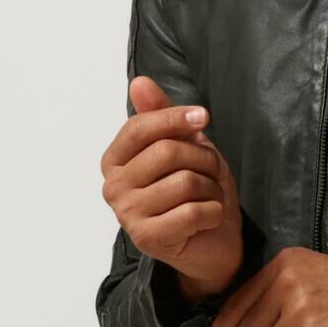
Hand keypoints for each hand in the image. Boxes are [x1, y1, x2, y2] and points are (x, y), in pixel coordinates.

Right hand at [102, 76, 243, 295]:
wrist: (212, 243)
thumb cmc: (196, 192)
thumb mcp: (183, 146)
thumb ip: (160, 115)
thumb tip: (139, 83)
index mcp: (115, 160)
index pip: (140, 127)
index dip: (175, 118)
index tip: (203, 118)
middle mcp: (113, 187)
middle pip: (166, 152)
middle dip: (202, 158)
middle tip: (213, 171)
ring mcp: (128, 215)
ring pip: (184, 182)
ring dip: (211, 188)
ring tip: (210, 196)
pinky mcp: (148, 239)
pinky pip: (192, 212)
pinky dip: (213, 212)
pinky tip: (209, 218)